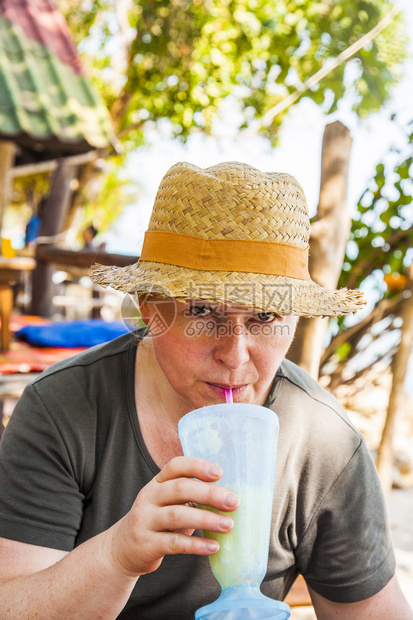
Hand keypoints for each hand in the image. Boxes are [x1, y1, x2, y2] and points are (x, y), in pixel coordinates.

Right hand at [104, 456, 239, 577]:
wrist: (122, 549)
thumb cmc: (156, 521)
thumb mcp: (167, 502)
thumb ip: (189, 496)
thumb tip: (228, 498)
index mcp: (157, 482)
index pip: (176, 466)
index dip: (197, 466)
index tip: (220, 473)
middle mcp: (149, 497)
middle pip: (180, 488)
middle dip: (209, 494)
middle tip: (234, 502)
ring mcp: (145, 520)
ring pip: (177, 515)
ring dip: (206, 520)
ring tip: (228, 525)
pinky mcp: (146, 544)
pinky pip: (174, 543)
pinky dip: (196, 545)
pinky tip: (213, 546)